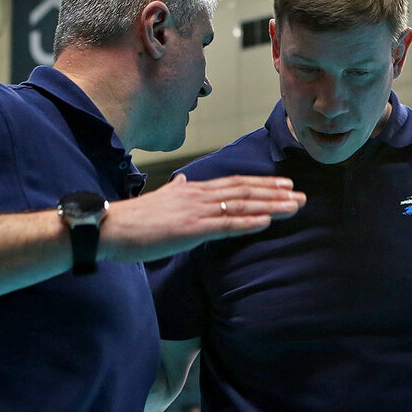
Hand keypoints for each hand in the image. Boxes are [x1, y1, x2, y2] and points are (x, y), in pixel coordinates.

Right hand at [99, 174, 304, 263]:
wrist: (110, 227)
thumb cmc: (132, 219)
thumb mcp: (158, 199)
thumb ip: (175, 191)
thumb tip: (182, 181)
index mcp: (192, 190)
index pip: (234, 183)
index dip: (261, 183)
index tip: (284, 185)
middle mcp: (198, 195)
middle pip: (244, 190)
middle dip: (275, 192)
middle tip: (301, 195)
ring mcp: (196, 211)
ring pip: (241, 205)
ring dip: (271, 205)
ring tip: (295, 206)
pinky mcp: (191, 229)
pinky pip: (226, 225)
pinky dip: (248, 221)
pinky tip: (267, 221)